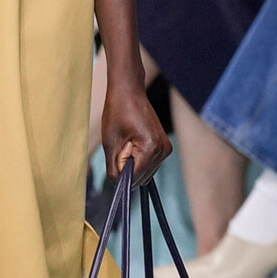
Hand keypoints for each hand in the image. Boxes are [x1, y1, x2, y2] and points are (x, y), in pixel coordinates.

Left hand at [101, 69, 170, 187]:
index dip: (121, 170)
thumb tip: (118, 185)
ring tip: (128, 141)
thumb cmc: (117, 113)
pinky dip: (139, 160)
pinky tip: (133, 142)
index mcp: (151, 147)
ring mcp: (166, 149)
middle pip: (142, 178)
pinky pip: (149, 165)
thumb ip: (114, 168)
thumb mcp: (110, 143)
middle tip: (122, 145)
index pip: (135, 177)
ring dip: (133, 164)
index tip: (117, 152)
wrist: (129, 92)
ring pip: (146, 173)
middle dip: (128, 168)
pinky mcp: (164, 147)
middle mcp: (163, 150)